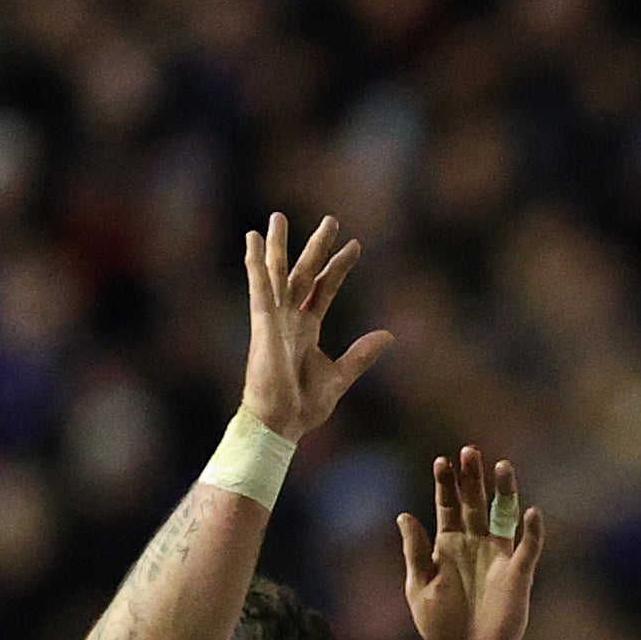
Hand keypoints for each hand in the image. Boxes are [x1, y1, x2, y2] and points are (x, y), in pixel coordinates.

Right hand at [237, 214, 388, 440]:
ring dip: (278, 245)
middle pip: (305, 273)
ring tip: (278, 217)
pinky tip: (251, 240)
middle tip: (331, 219)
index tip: (354, 245)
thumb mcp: (341, 375)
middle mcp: (289, 319)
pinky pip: (259, 287)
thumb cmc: (304, 404)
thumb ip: (362, 354)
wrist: (282, 422)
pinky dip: (255, 263)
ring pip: (278, 273)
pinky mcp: (262, 323)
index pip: (325, 289)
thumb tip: (388, 335)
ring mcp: (274, 319)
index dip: (339, 267)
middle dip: (317, 247)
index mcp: (306, 329)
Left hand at [397, 445, 546, 639]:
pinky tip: (532, 513)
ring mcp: (498, 557)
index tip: (442, 460)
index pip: (447, 506)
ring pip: (503, 517)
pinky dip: (532, 532)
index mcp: (447, 546)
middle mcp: (474, 545)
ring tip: (502, 466)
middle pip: (474, 503)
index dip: (445, 484)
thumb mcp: (419, 589)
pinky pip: (528, 549)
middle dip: (471, 478)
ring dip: (504, 492)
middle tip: (470, 451)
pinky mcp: (518, 575)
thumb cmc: (441, 625)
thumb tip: (404, 515)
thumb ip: (415, 552)